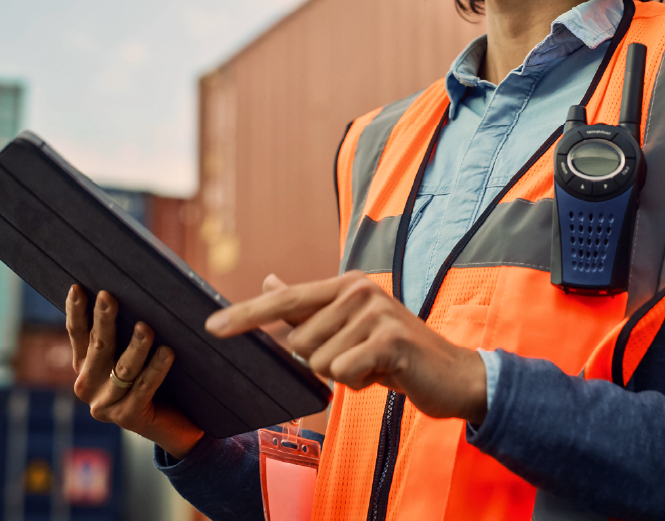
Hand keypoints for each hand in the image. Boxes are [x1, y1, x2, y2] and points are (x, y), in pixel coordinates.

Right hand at [66, 285, 204, 458]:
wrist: (176, 425)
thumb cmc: (158, 378)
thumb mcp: (136, 353)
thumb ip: (128, 329)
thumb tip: (137, 290)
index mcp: (85, 366)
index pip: (78, 334)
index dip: (76, 311)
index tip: (78, 288)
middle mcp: (88, 386)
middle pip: (99, 347)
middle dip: (103, 320)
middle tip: (108, 296)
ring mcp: (106, 405)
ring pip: (123, 369)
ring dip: (135, 347)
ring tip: (146, 327)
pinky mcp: (128, 418)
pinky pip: (144, 388)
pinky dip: (156, 369)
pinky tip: (167, 353)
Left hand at [205, 271, 487, 423]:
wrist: (453, 375)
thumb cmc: (394, 355)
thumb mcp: (350, 327)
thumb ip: (308, 308)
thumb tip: (268, 280)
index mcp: (345, 285)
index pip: (285, 300)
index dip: (246, 315)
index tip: (212, 328)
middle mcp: (358, 290)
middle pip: (300, 343)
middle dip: (323, 363)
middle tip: (360, 359)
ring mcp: (375, 311)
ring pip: (320, 362)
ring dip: (345, 375)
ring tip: (375, 366)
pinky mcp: (389, 338)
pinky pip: (343, 373)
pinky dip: (360, 384)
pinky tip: (385, 375)